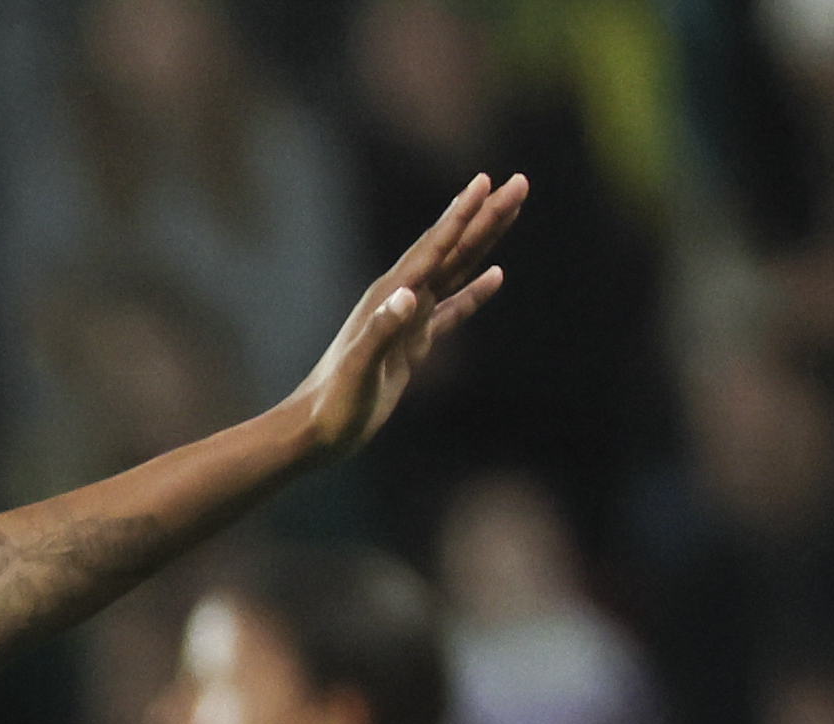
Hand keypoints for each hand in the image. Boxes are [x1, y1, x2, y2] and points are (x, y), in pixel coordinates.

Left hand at [287, 172, 526, 463]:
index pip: (435, 248)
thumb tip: (410, 295)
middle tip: (519, 182)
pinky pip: (451, 309)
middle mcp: (399, 298)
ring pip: (454, 269)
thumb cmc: (333, 405)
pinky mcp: (411, 343)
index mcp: (390, 297)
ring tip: (510, 210)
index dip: (463, 215)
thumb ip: (381, 332)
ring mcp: (406, 319)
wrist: (314, 430)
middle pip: (452, 248)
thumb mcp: (359, 371)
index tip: (488, 181)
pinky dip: (474, 292)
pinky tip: (495, 276)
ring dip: (483, 240)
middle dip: (485, 215)